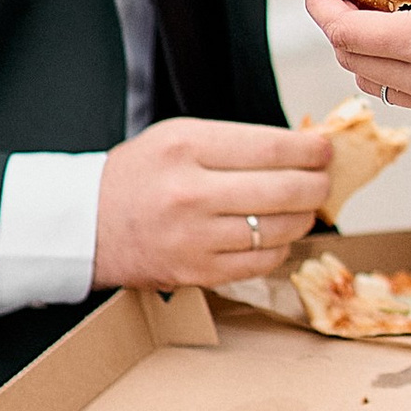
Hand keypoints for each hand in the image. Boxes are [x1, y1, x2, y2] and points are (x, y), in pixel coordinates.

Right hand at [89, 116, 332, 290]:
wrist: (86, 224)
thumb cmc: (138, 175)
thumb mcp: (177, 137)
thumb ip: (235, 142)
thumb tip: (300, 149)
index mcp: (186, 147)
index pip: (271, 147)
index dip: (310, 150)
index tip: (324, 150)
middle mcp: (190, 193)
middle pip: (284, 190)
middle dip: (316, 185)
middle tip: (323, 180)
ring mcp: (193, 238)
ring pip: (278, 229)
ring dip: (303, 218)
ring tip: (304, 208)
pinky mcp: (196, 273)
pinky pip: (261, 262)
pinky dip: (279, 248)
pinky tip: (277, 235)